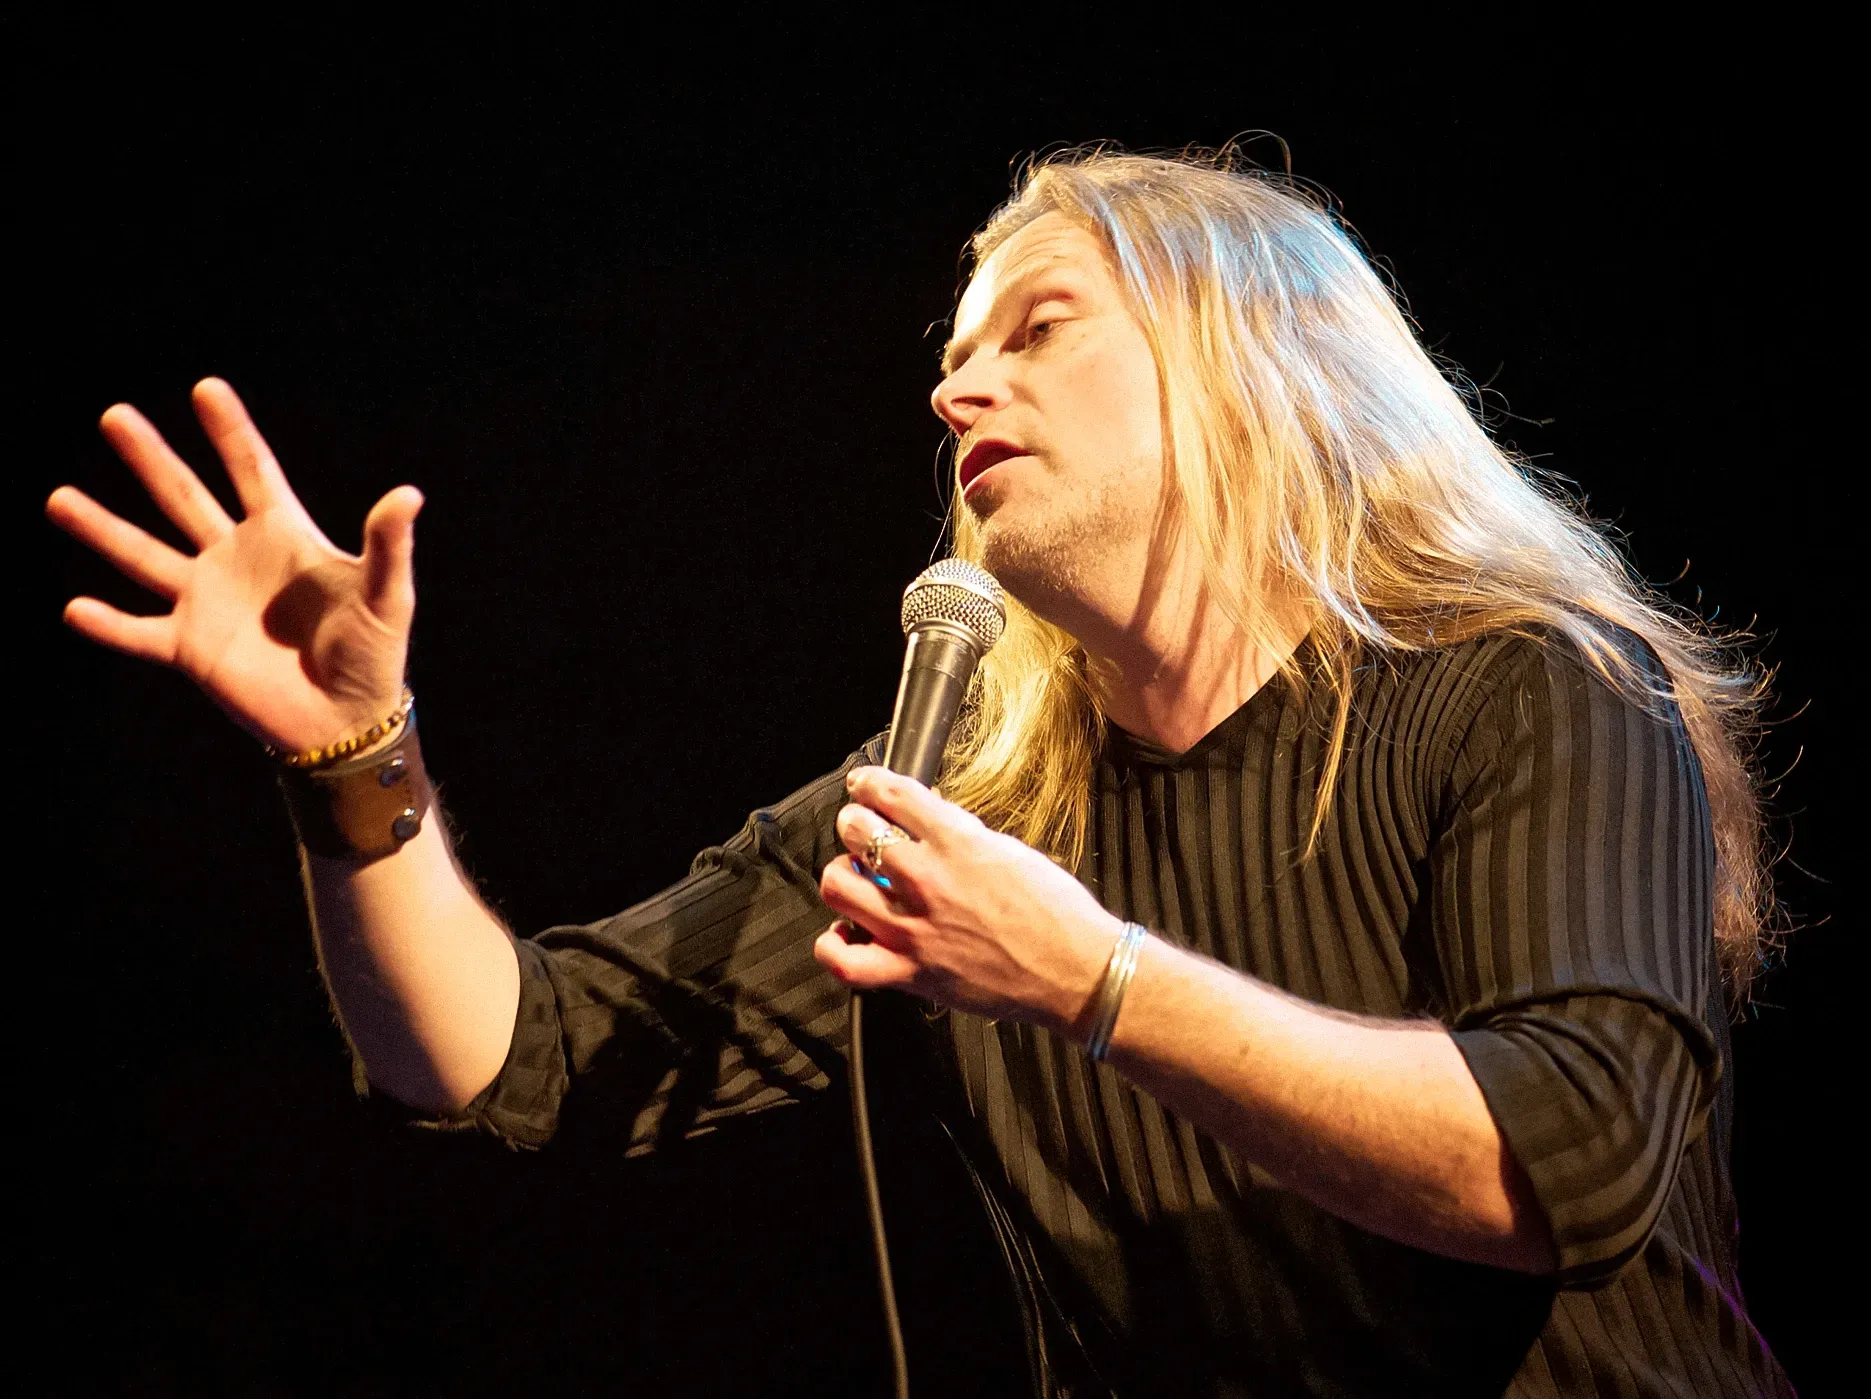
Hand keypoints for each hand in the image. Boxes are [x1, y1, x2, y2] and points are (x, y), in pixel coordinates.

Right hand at [46, 378, 419, 752]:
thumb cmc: (374, 656)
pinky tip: (75, 608)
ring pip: (144, 555)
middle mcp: (236, 560)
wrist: (347, 723)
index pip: (252, 471)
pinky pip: (139, 633)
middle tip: (114, 415)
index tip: (206, 387)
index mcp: (284, 538)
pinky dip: (108, 624)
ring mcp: (208, 603)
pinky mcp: (191, 650)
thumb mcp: (387, 596)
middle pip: (185, 497)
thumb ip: (388, 545)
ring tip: (59, 497)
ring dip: (103, 528)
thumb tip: (409, 494)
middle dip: (150, 458)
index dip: (230, 431)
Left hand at [815, 766, 1120, 1036]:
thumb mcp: (1011, 851)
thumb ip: (962, 836)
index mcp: (957, 843)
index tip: (863, 784)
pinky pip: (845, 961)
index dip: (869, 782)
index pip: (893, 795)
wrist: (1076, 972)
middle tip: (860, 830)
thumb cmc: (1056, 912)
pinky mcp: (911, 973)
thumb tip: (927, 822)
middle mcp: (928, 880)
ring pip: (838, 887)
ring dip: (841, 874)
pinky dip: (833, 945)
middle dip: (854, 824)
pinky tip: (846, 933)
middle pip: (856, 833)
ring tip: (854, 877)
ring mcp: (913, 929)